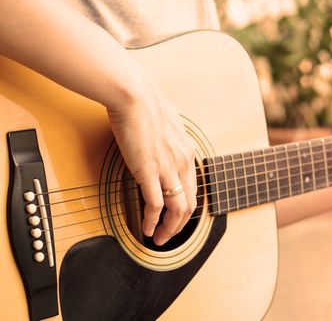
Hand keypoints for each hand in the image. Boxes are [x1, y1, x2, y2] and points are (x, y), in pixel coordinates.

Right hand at [107, 80, 196, 245]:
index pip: (194, 188)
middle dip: (180, 225)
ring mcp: (168, 168)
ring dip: (170, 229)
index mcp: (187, 152)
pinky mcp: (149, 171)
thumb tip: (162, 134)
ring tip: (160, 240)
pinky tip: (147, 229)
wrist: (134, 96)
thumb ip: (169, 135)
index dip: (186, 207)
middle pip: (190, 204)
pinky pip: (156, 205)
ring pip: (177, 209)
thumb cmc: (145, 104)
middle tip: (170, 235)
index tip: (177, 217)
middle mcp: (182, 163)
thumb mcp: (167, 121)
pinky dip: (153, 221)